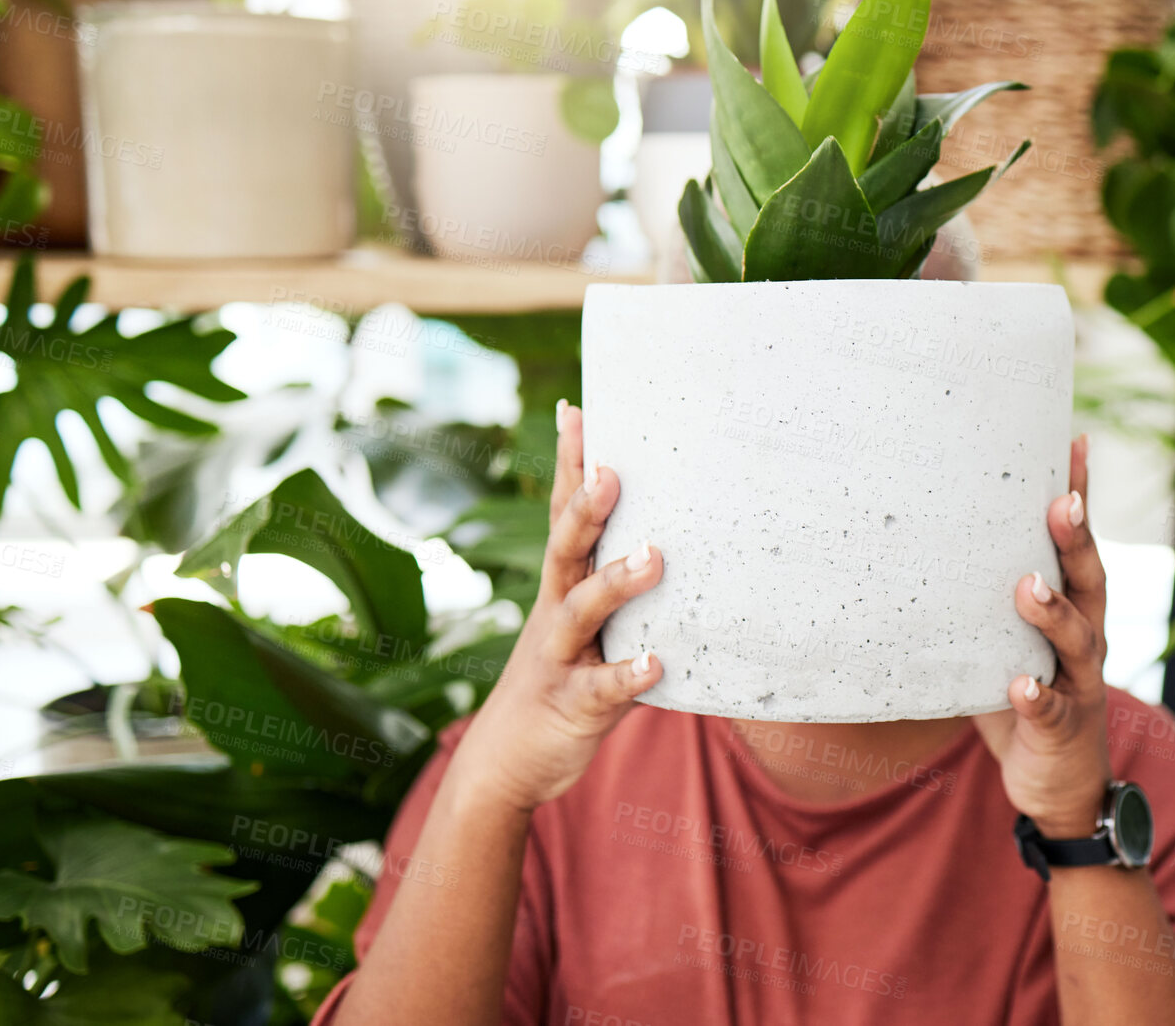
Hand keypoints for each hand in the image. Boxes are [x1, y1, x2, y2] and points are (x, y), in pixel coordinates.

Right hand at [454, 401, 663, 813]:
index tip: (578, 408)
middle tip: (613, 470)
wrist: (504, 766)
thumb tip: (670, 539)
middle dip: (586, 508)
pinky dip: (627, 674)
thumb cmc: (558, 686)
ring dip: (616, 582)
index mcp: (561, 589)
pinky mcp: (572, 706)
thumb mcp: (587, 632)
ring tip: (654, 557)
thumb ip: (621, 592)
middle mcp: (555, 614)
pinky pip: (602, 689)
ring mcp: (559, 658)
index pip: (564, 515)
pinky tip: (656, 663)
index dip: (570, 464)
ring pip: (582, 611)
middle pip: (566, 550)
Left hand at [974, 435, 1111, 838]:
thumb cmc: (1028, 697)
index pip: (1078, 546)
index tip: (1074, 442)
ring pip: (1077, 640)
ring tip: (1029, 586)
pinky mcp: (1062, 729)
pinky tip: (1020, 686)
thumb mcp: (1006, 640)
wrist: (1059, 786)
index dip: (1079, 495)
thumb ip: (983, 599)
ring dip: (1054, 612)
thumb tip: (923, 540)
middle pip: (1089, 581)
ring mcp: (1079, 684)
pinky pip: (1051, 711)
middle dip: (1075, 541)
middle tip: (1060, 502)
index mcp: (1074, 609)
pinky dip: (1037, 697)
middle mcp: (1086, 638)